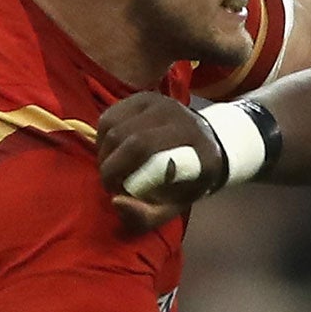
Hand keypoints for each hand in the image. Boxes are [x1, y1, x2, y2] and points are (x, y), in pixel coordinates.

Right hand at [97, 92, 221, 230]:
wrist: (208, 143)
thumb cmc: (192, 178)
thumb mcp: (177, 204)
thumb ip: (149, 214)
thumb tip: (116, 202)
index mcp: (188, 138)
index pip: (140, 146)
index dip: (117, 169)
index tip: (114, 191)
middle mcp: (172, 113)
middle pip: (122, 134)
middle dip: (107, 163)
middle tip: (110, 182)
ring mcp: (157, 100)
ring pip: (112, 123)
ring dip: (102, 150)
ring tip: (111, 167)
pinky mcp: (143, 97)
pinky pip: (110, 115)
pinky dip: (103, 136)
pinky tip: (111, 151)